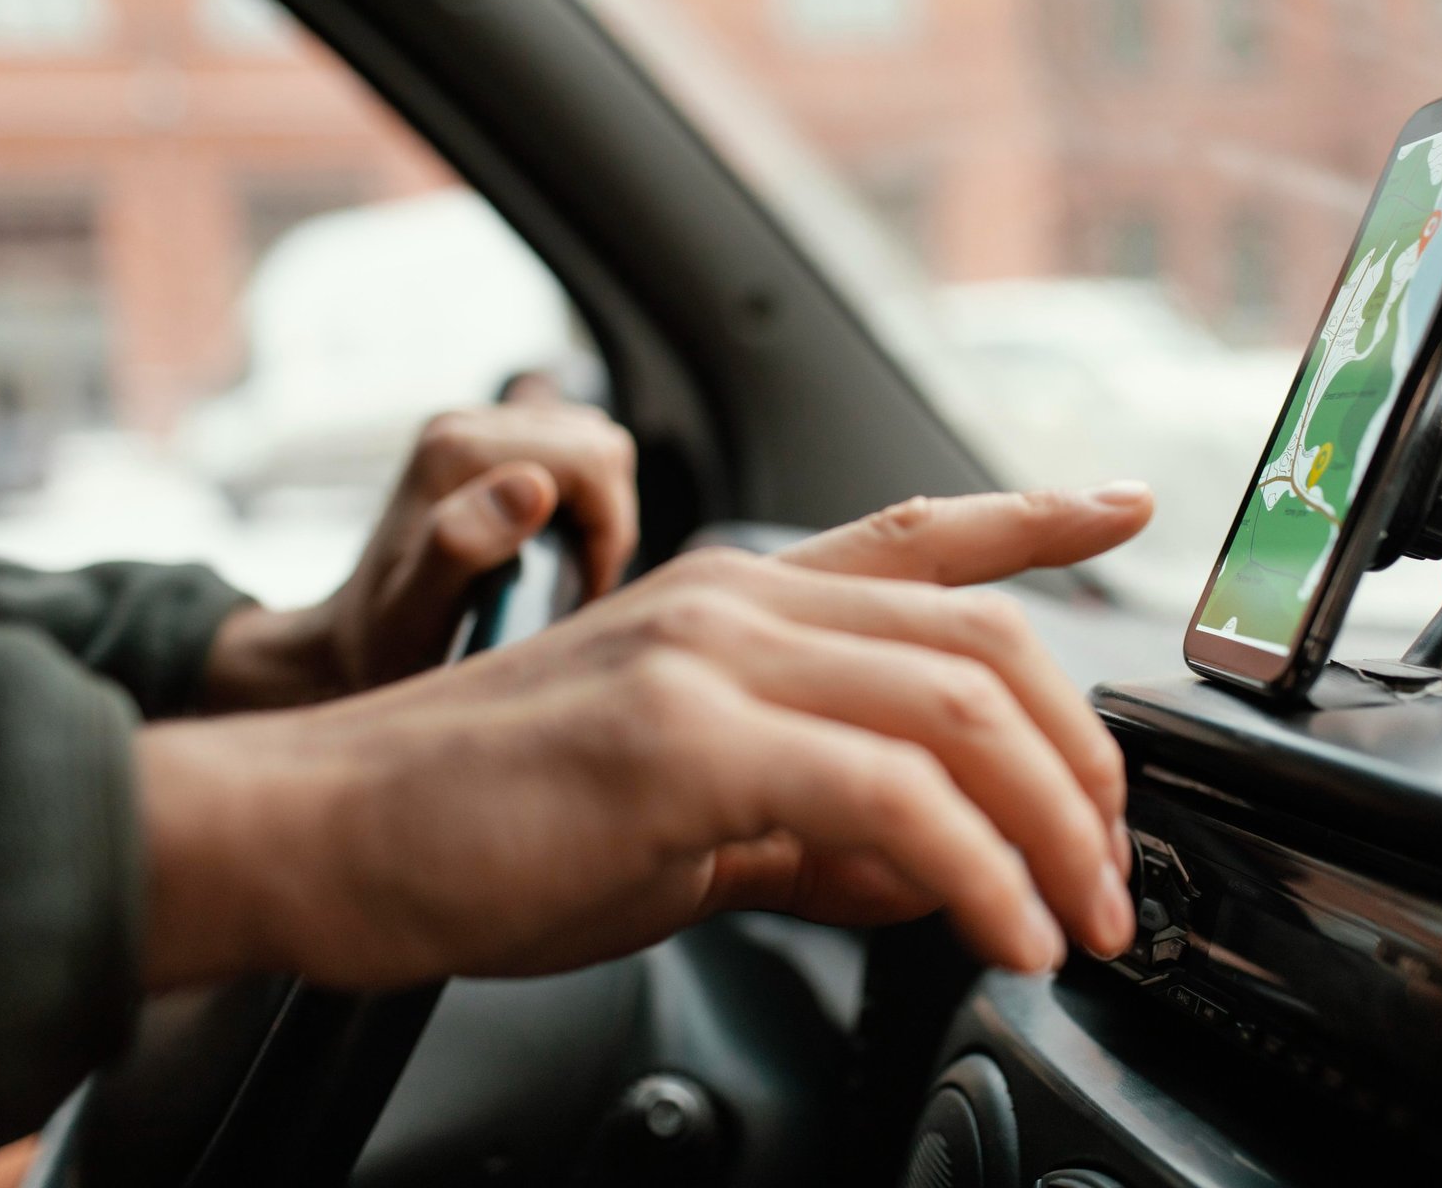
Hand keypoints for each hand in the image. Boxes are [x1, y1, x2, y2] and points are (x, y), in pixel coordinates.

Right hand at [139, 484, 1153, 987]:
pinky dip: (979, 871)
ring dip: (1052, 824)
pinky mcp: (681, 734)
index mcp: (734, 605)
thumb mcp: (684, 823)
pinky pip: (891, 794)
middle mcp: (734, 600)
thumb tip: (937, 869)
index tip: (1123, 507)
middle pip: (981, 636)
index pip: (919, 535)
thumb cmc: (483, 824)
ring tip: (1081, 919)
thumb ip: (818, 833)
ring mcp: (708, 653)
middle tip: (1113, 865)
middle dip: (1081, 759)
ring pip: (958, 702)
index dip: (1035, 515)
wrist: (318, 835)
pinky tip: (1004, 934)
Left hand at [200, 402, 636, 708]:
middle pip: (598, 445)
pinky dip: (583, 506)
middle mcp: (464, 425)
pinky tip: (550, 550)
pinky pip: (574, 458)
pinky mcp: (491, 448)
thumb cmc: (385, 641)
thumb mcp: (419, 607)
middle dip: (607, 522)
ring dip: (598, 515)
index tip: (577, 589)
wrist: (348, 643)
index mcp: (455, 450)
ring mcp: (478, 431)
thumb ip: (464, 541)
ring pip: (593, 447)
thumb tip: (531, 486)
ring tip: (562, 571)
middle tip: (572, 583)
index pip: (591, 460)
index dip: (607, 530)